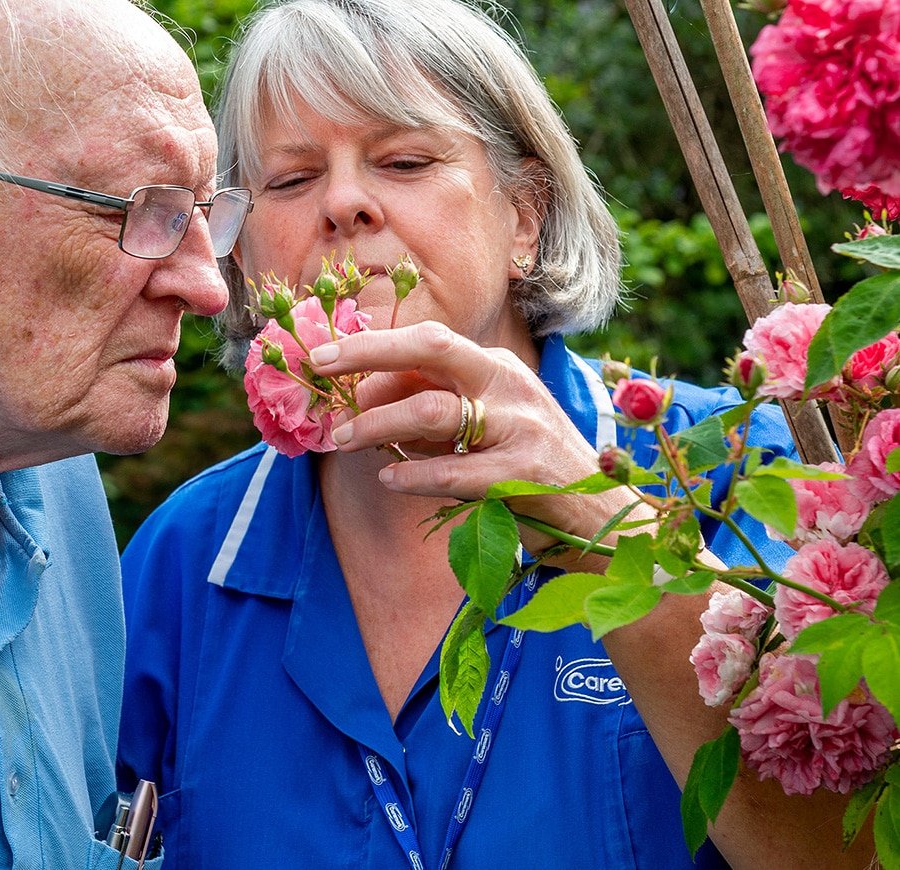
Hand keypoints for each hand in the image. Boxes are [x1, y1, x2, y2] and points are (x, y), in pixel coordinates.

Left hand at [308, 320, 642, 554]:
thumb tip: (362, 399)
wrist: (600, 520)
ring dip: (377, 425)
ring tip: (343, 441)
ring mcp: (519, 427)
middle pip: (430, 349)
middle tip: (320, 370)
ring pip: (432, 412)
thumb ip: (429, 412)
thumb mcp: (480, 428)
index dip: (371, 343)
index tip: (323, 353)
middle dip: (367, 353)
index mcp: (495, 369)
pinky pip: (452, 471)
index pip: (426, 340)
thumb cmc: (526, 471)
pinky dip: (412, 474)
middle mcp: (508, 386)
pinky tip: (388, 477)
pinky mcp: (523, 475)